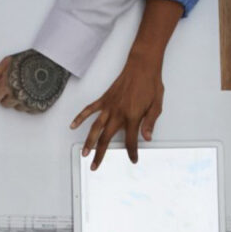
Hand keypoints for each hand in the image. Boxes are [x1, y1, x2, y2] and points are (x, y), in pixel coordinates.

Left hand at [0, 49, 69, 113]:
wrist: (53, 61)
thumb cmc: (29, 60)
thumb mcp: (6, 62)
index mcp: (7, 84)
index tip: (4, 81)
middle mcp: (17, 96)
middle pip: (2, 103)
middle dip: (5, 94)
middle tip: (15, 82)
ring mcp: (28, 103)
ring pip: (14, 107)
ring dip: (16, 98)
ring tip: (25, 85)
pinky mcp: (38, 108)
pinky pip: (27, 109)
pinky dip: (27, 102)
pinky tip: (31, 91)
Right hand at [70, 53, 163, 169]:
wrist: (142, 66)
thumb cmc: (150, 84)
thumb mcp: (157, 105)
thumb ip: (150, 123)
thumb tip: (146, 138)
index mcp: (133, 116)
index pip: (130, 140)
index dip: (132, 152)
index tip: (133, 159)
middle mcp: (118, 113)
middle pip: (106, 139)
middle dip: (100, 154)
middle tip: (94, 166)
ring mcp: (109, 106)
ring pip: (95, 128)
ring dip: (88, 142)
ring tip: (84, 153)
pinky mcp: (104, 99)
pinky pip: (89, 109)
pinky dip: (80, 117)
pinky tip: (73, 125)